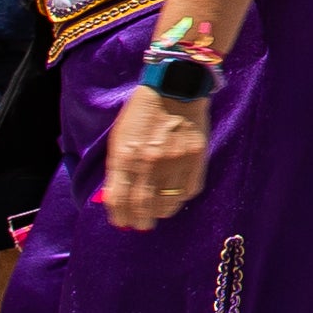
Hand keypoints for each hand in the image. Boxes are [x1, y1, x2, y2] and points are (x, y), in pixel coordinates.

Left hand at [100, 86, 209, 231]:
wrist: (175, 88)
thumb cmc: (142, 113)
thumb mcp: (121, 138)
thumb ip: (117, 170)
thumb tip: (116, 199)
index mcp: (125, 156)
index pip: (119, 200)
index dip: (120, 216)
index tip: (123, 222)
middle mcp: (149, 162)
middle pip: (142, 206)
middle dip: (140, 221)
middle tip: (141, 224)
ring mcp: (175, 161)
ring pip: (167, 203)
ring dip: (160, 212)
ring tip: (158, 212)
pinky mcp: (196, 158)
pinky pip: (189, 190)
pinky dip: (180, 197)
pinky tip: (175, 194)